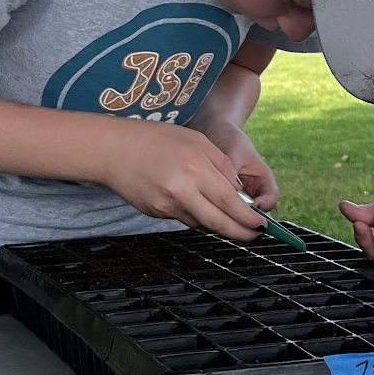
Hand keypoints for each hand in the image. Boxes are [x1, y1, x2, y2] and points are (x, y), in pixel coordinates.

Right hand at [98, 119, 267, 239]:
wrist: (112, 150)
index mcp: (195, 168)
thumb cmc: (155, 139)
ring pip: (201, 223)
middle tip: (255, 235)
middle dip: (240, 232)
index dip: (248, 218)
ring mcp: (165, 206)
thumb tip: (239, 190)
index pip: (229, 202)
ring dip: (218, 223)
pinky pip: (183, 218)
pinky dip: (196, 214)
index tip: (261, 225)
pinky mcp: (155, 213)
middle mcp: (181, 191)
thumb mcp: (196, 140)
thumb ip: (221, 165)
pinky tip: (195, 202)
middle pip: (218, 222)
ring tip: (230, 218)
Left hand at [201, 119, 278, 212]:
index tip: (247, 208)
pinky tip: (204, 207)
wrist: (215, 130)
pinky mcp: (224, 198)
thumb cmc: (229, 137)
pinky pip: (223, 210)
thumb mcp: (233, 152)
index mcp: (263, 178)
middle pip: (256, 213)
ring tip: (213, 211)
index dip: (262, 207)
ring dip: (229, 216)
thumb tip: (231, 189)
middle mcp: (254, 190)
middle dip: (244, 218)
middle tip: (228, 217)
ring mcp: (240, 196)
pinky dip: (216, 211)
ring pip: (239, 215)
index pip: (271, 200)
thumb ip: (232, 171)